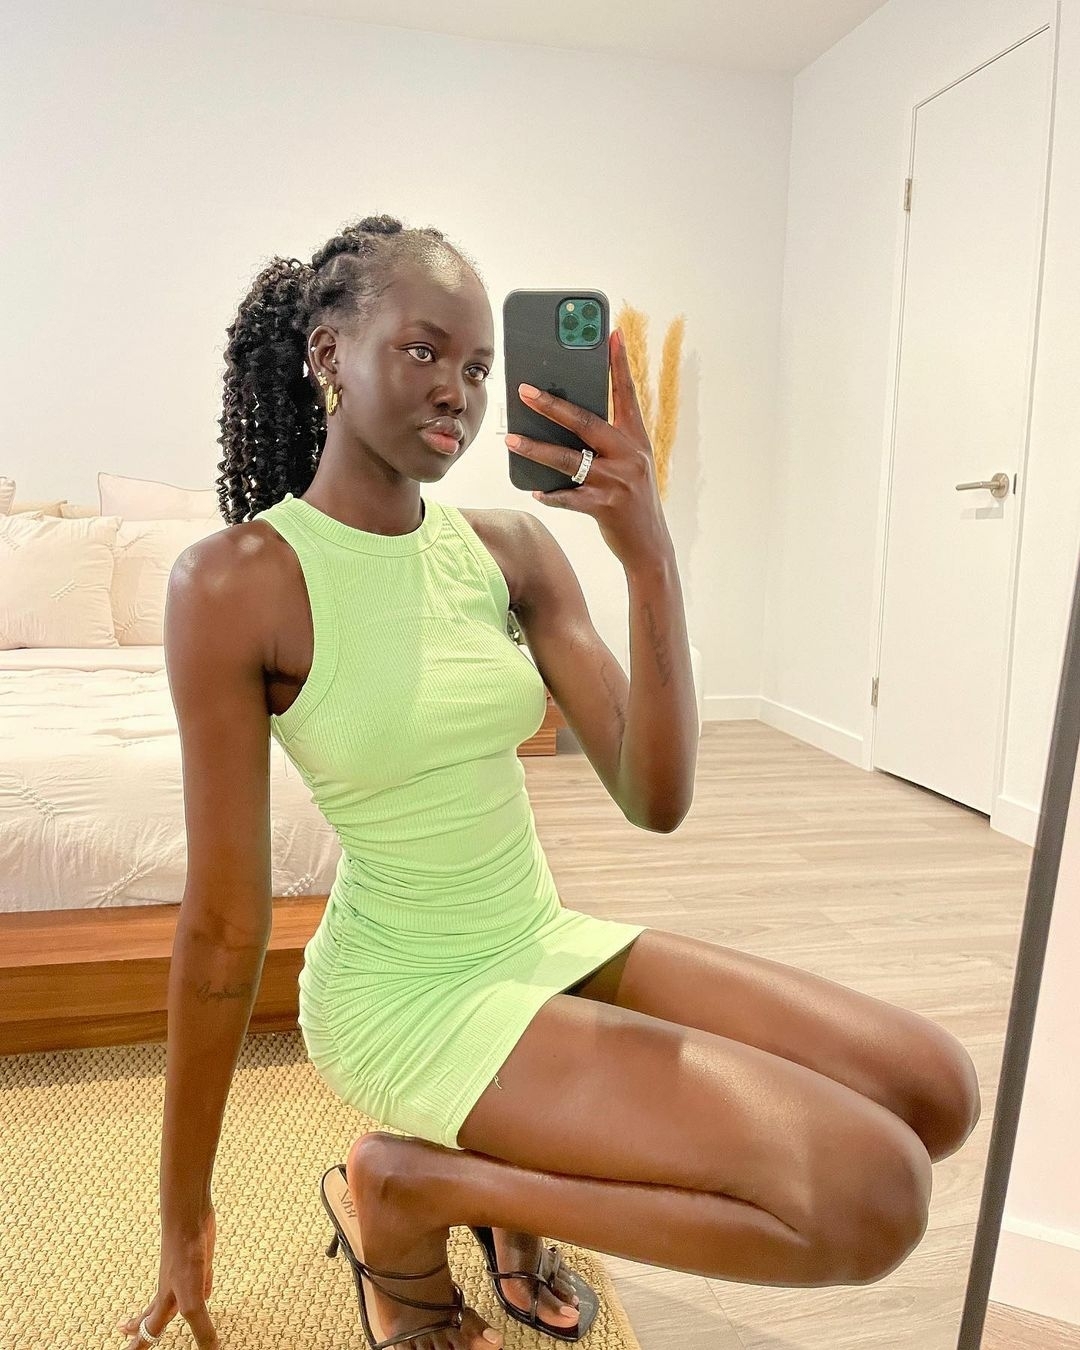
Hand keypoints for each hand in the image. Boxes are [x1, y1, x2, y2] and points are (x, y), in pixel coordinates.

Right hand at [117, 1206, 218, 1348]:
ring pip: (174, 1300)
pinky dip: (200, 1290)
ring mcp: (184, 1276)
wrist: (189, 1217)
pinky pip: (198, 1282)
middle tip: (125, 1336)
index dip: (137, 1348)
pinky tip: (206, 1289)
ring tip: (161, 1318)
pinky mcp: (200, 1262)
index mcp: (164, 1305)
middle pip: (152, 1317)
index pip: (147, 1335)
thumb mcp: (193, 1300)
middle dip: (139, 1331)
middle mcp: (171, 1292)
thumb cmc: (184, 1256)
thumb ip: (200, 1328)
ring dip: (166, 1311)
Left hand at [507, 329, 669, 568]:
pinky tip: (534, 490)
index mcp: (636, 439)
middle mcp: (630, 455)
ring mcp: (618, 481)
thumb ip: (606, 442)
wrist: (650, 545)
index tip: (611, 333)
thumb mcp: (629, 463)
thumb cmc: (632, 499)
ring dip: (537, 450)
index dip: (619, 363)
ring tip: (511, 440)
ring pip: (570, 460)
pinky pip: (570, 497)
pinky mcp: (606, 506)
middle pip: (587, 422)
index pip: (626, 394)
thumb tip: (564, 420)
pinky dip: (551, 494)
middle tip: (524, 390)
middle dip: (553, 405)